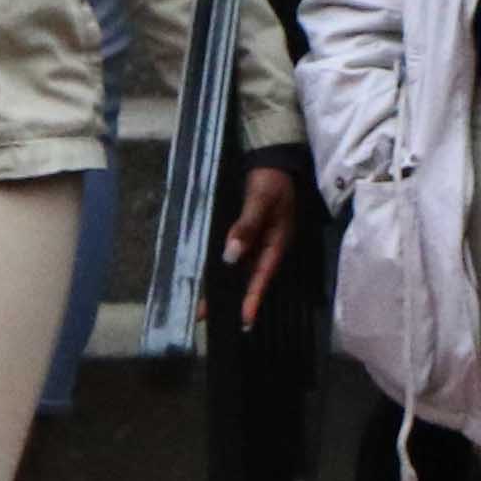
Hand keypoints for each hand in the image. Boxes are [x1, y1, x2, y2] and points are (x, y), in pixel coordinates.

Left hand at [220, 161, 305, 324]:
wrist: (273, 160)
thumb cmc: (272, 180)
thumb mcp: (261, 200)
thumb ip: (246, 227)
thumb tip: (230, 256)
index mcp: (277, 243)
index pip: (263, 276)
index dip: (253, 298)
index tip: (244, 320)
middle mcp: (266, 246)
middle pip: (249, 278)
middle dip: (232, 299)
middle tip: (210, 319)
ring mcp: (256, 241)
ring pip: (239, 269)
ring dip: (223, 285)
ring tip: (203, 306)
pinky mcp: (246, 234)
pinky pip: (234, 255)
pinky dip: (221, 267)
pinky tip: (207, 277)